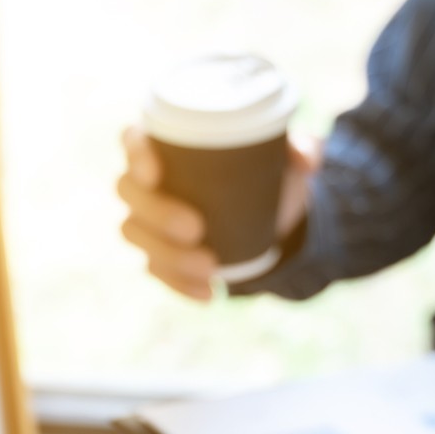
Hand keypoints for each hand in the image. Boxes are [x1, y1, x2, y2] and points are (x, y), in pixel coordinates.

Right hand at [117, 128, 317, 299]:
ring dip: (168, 254)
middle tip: (196, 228)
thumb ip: (301, 148)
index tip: (156, 173)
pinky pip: (155, 270)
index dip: (135, 155)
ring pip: (135, 233)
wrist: (271, 218)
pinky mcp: (158, 253)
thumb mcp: (286, 158)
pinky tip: (208, 293)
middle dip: (157, 213)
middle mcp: (147, 180)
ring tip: (209, 266)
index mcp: (167, 144)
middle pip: (128, 191)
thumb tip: (306, 160)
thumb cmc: (265, 173)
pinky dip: (180, 284)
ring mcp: (148, 219)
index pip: (133, 140)